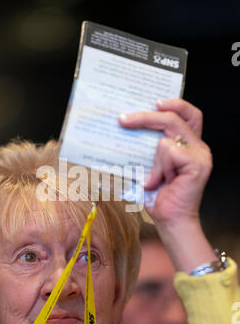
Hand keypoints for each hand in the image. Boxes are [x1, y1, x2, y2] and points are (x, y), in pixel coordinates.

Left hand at [119, 99, 212, 227]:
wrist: (169, 221)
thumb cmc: (158, 196)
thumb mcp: (149, 166)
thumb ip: (147, 147)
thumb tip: (124, 127)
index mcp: (189, 145)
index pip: (189, 115)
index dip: (175, 104)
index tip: (155, 102)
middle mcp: (198, 147)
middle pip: (175, 118)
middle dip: (146, 116)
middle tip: (123, 119)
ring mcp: (200, 155)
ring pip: (167, 138)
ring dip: (154, 160)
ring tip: (153, 179)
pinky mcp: (198, 164)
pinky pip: (169, 152)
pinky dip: (159, 168)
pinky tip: (160, 182)